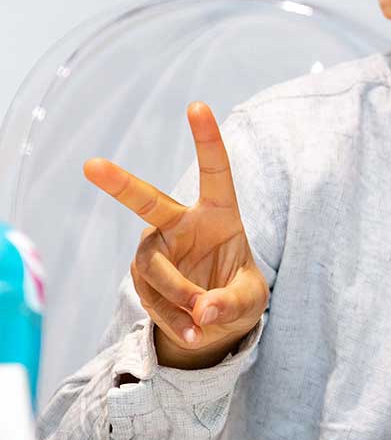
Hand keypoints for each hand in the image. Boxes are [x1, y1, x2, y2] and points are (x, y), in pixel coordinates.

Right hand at [84, 102, 268, 370]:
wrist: (215, 320)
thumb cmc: (238, 293)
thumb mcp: (250, 300)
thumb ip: (232, 301)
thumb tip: (203, 309)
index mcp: (220, 212)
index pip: (215, 171)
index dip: (206, 139)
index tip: (197, 106)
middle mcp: (181, 224)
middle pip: (149, 202)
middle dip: (120, 184)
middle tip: (91, 165)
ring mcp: (157, 249)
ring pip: (156, 271)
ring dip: (179, 298)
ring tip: (203, 322)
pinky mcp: (142, 277)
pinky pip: (154, 301)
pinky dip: (175, 320)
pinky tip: (194, 333)